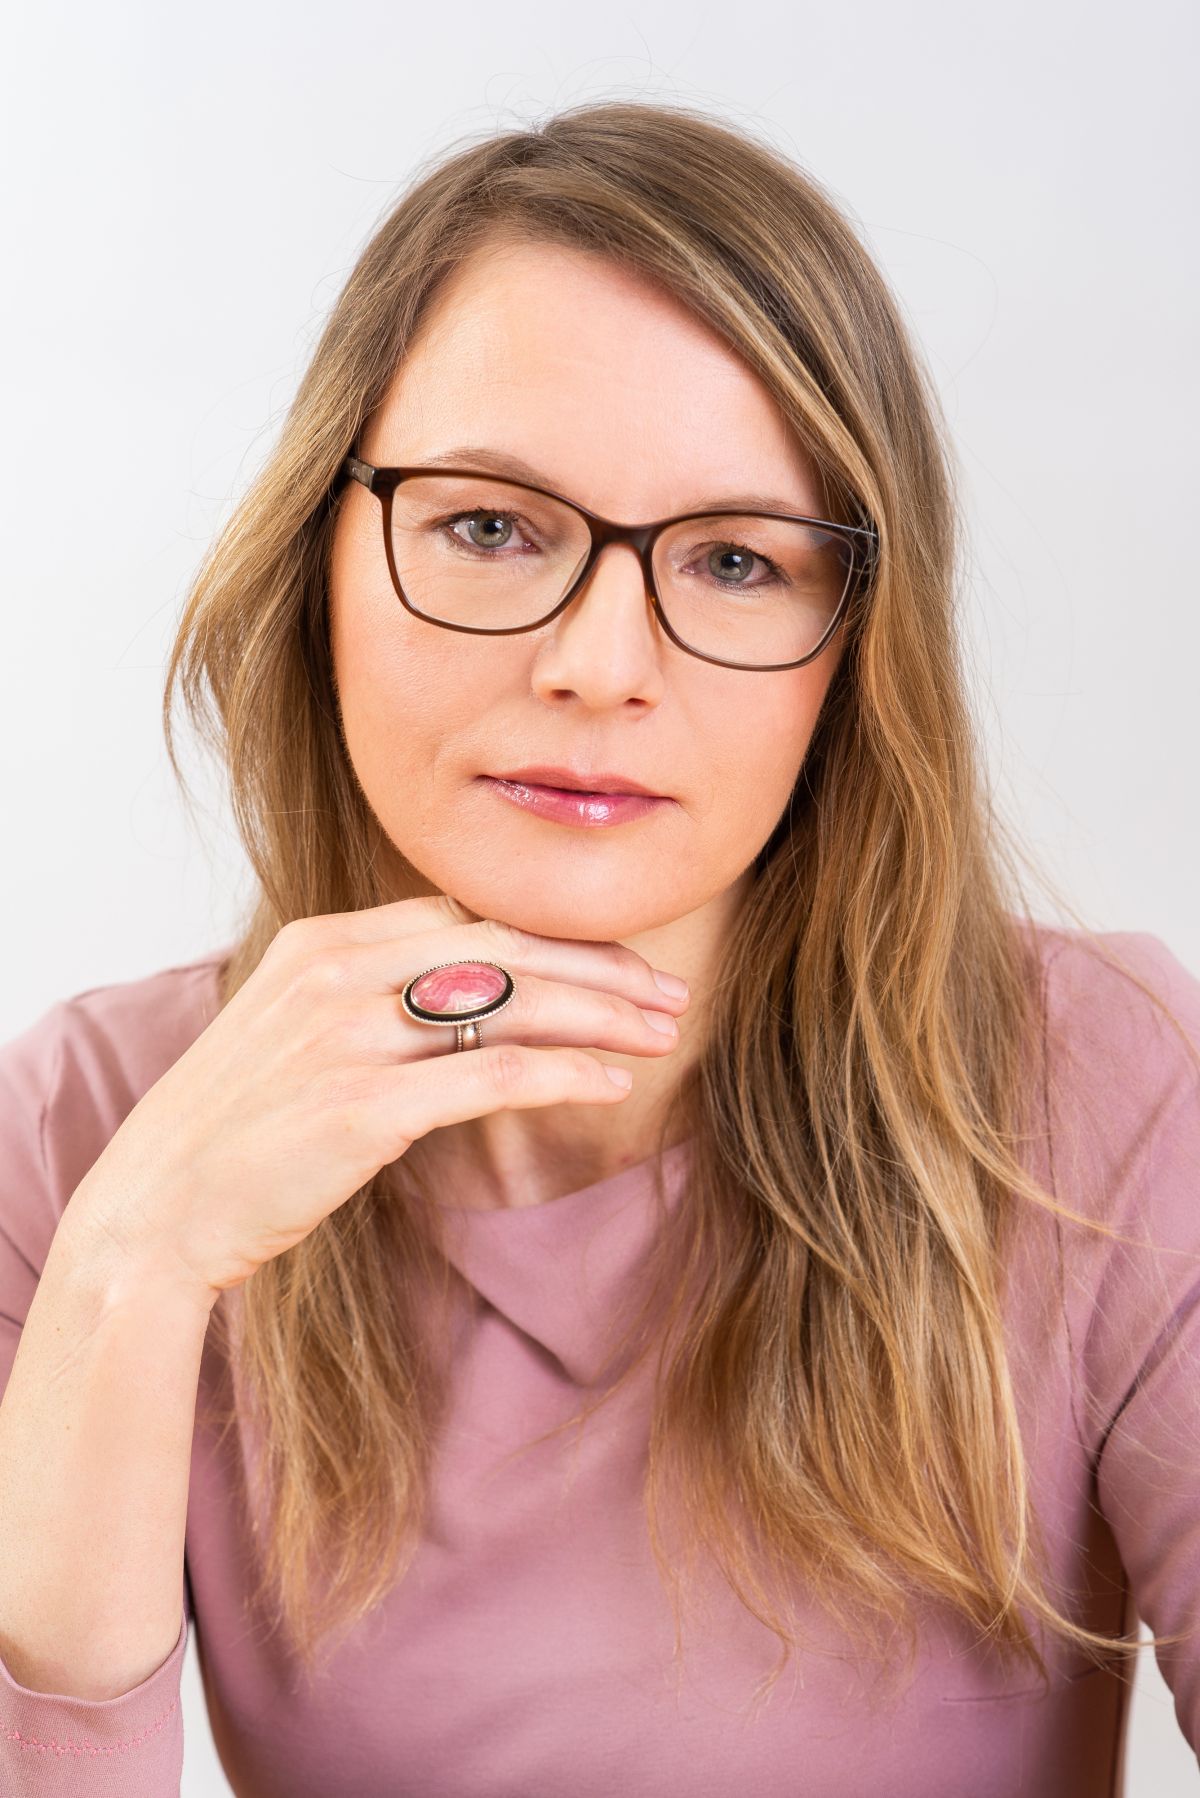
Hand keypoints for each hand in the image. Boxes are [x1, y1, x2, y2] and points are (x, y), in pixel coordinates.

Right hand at [66, 895, 689, 1302]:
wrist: (153, 1211)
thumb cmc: (230, 1132)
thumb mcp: (290, 1030)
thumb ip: (370, 996)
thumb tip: (468, 994)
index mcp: (320, 942)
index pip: (467, 916)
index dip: (554, 938)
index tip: (615, 964)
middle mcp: (335, 972)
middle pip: (503, 947)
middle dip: (599, 968)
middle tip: (666, 994)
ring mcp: (346, 1036)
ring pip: (510, 1002)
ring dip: (601, 1015)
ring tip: (663, 1031)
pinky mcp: (360, 1107)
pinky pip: (490, 1076)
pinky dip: (563, 1073)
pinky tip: (611, 1082)